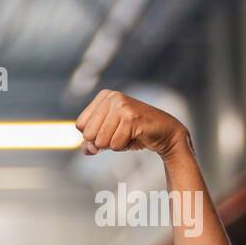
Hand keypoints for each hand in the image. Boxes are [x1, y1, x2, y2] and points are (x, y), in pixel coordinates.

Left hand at [74, 90, 188, 159]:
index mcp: (104, 97)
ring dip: (115, 144)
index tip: (111, 130)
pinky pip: (115, 144)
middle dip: (103, 141)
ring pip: (101, 141)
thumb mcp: (108, 137)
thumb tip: (87, 148)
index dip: (93, 135)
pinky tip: (136, 136)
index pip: (79, 125)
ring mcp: (122, 106)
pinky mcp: (131, 117)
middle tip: (121, 133)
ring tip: (128, 134)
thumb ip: (91, 143)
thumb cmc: (134, 134)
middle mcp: (112, 97)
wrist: (165, 133)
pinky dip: (124, 146)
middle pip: (88, 134)